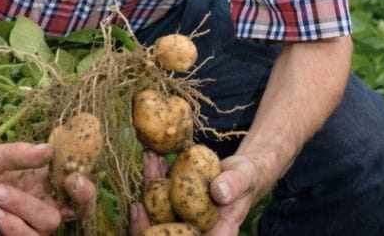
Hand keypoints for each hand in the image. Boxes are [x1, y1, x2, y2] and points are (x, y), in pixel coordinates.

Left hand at [0, 141, 95, 234]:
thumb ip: (19, 154)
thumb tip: (49, 150)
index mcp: (43, 182)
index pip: (77, 193)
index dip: (84, 190)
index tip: (72, 178)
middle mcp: (39, 204)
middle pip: (61, 215)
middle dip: (37, 203)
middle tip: (13, 187)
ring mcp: (25, 224)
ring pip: (43, 228)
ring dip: (20, 210)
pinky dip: (11, 227)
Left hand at [129, 151, 268, 235]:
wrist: (243, 171)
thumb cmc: (247, 178)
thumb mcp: (244, 178)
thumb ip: (234, 185)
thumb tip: (218, 192)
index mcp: (217, 232)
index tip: (151, 227)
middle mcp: (198, 227)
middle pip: (166, 233)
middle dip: (147, 221)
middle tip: (136, 202)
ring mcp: (185, 214)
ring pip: (160, 210)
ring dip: (151, 186)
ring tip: (148, 158)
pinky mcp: (178, 200)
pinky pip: (161, 193)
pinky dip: (155, 176)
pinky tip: (151, 155)